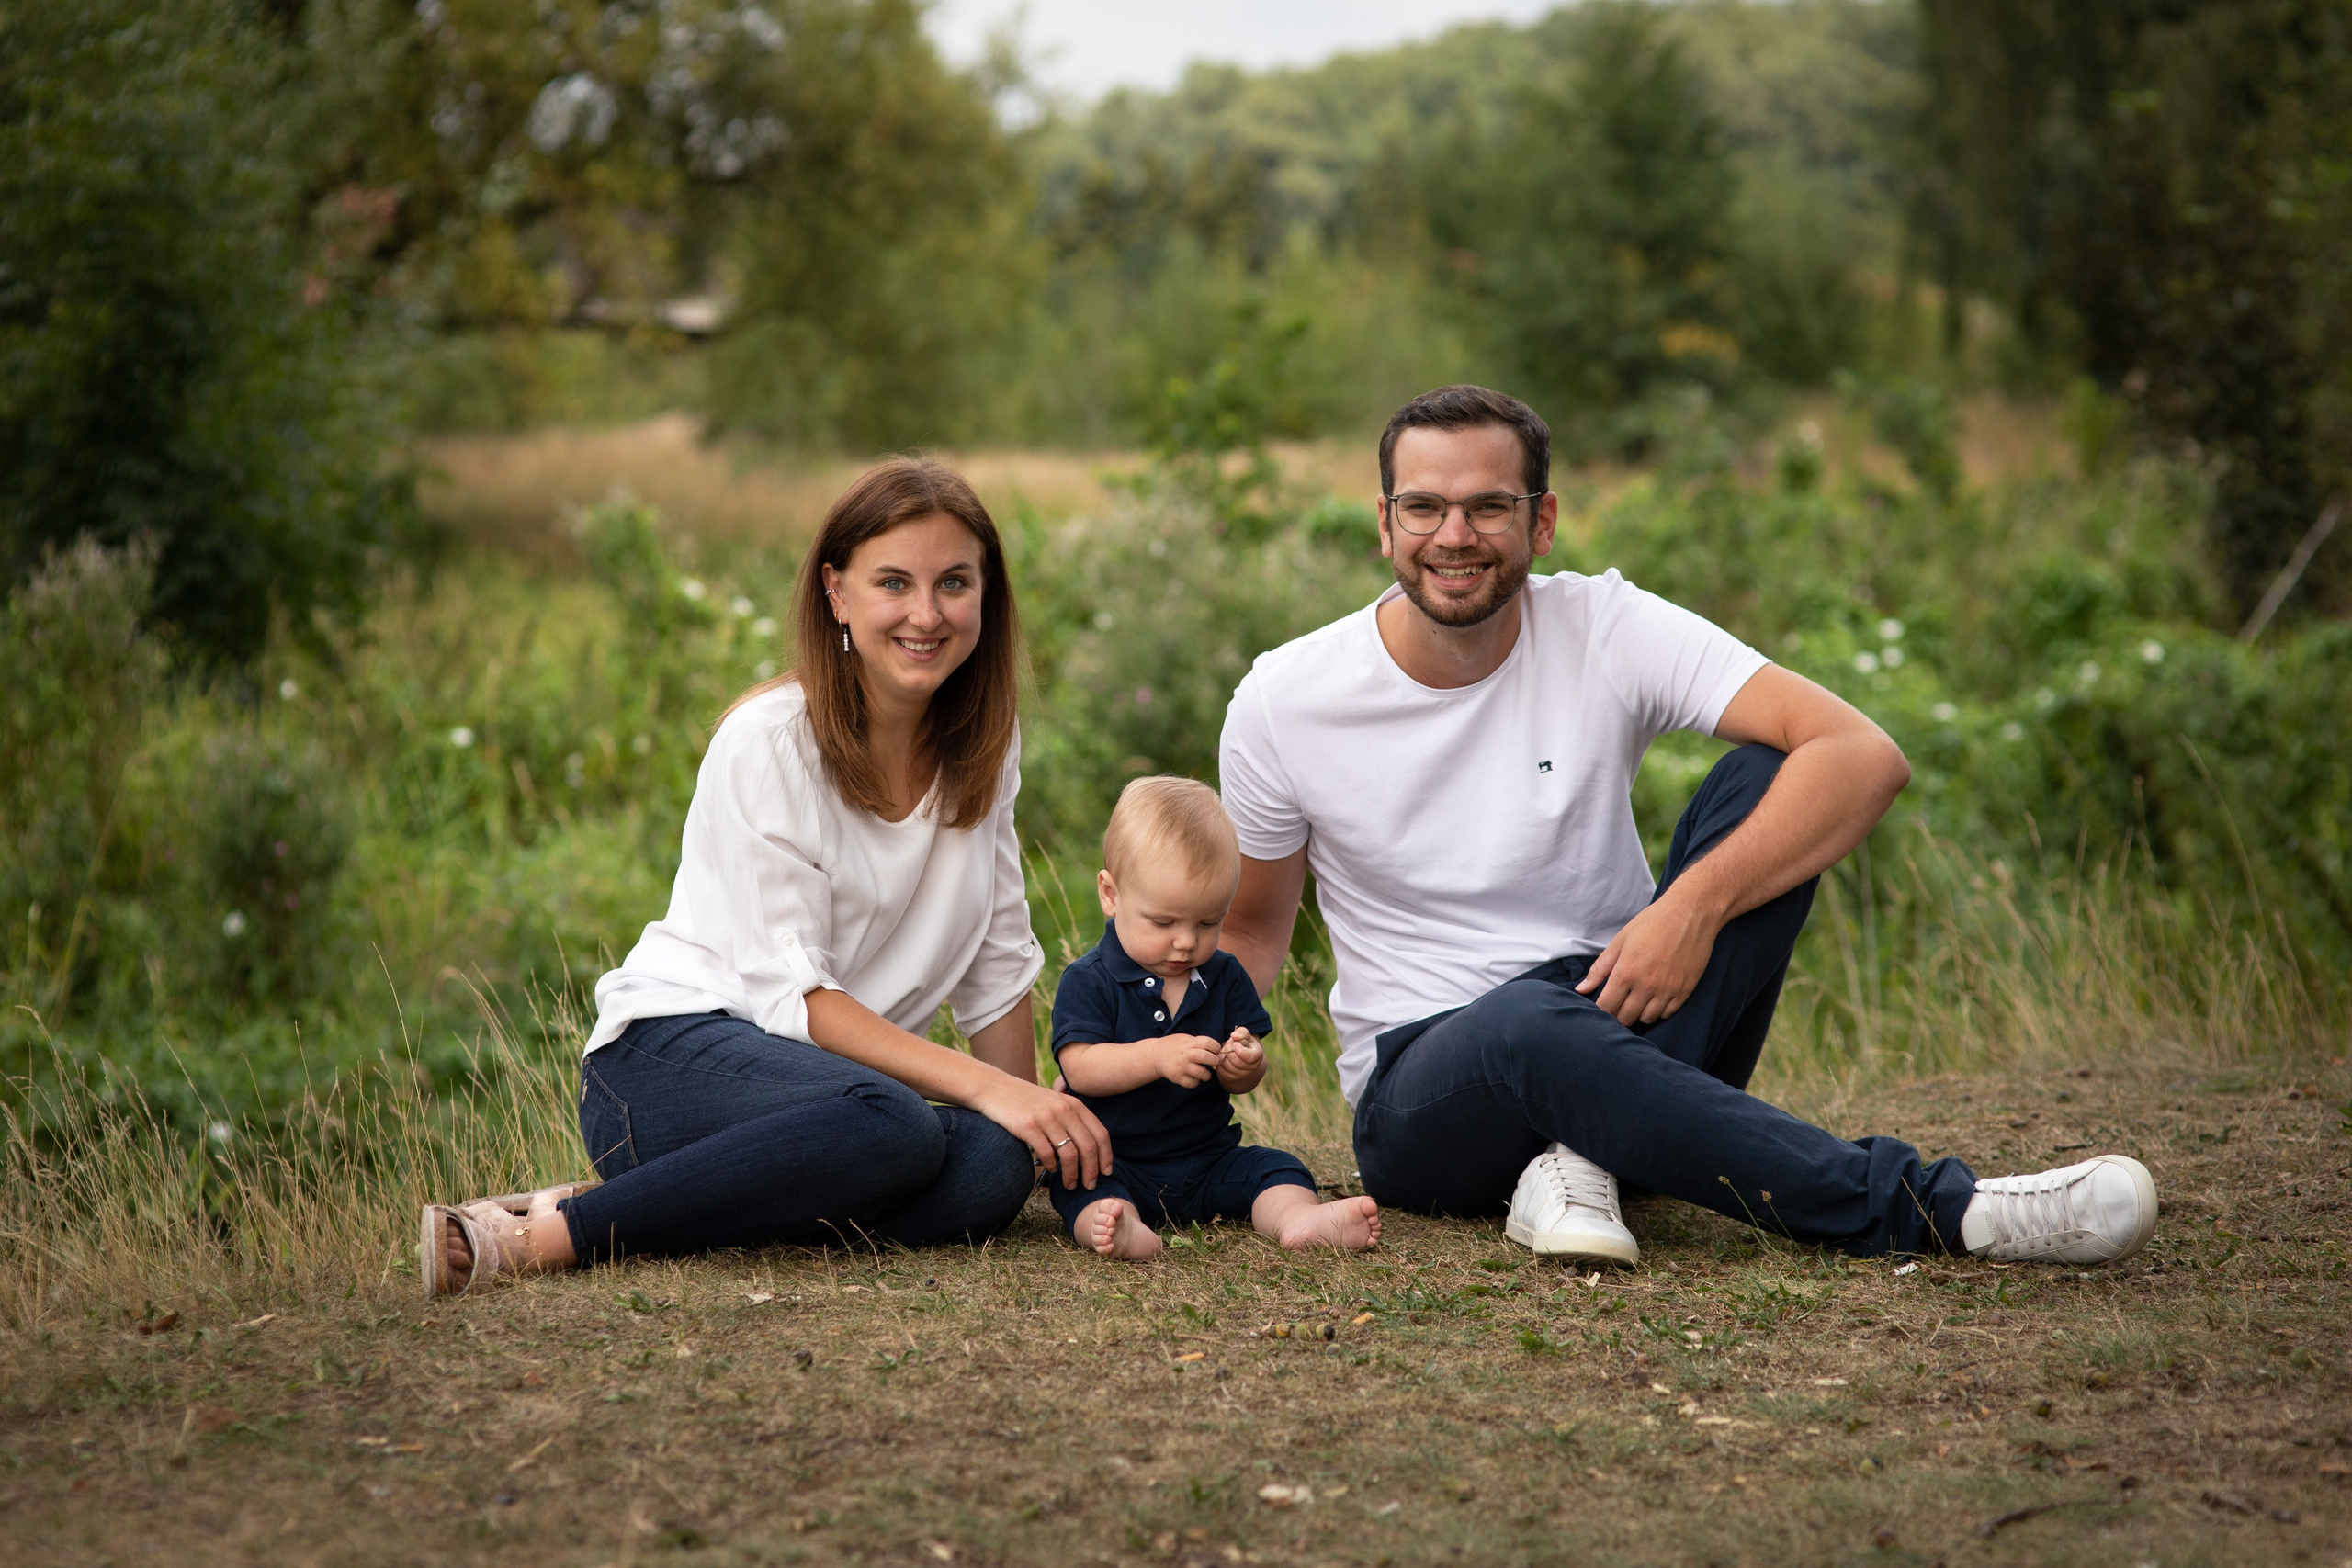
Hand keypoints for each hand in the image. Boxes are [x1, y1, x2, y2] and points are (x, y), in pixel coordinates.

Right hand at [967, 1073, 1112, 1190]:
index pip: (1100, 1134)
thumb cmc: (1026, 1100)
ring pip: (1069, 1154)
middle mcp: (1064, 1110)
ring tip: (1069, 1184)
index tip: (1106, 1172)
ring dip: (1072, 1174)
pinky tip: (1050, 1169)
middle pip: (1088, 1147)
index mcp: (1074, 1104)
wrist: (995, 1088)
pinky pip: (1047, 1153)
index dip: (1106, 1156)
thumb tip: (1088, 1148)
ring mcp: (1046, 1118)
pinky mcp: (1028, 1126)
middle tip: (1090, 1185)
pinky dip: (1051, 1166)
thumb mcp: (1055, 1102)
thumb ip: (1071, 1118)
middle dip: (1091, 1171)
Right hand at [1156, 1034, 1225, 1087]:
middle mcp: (1185, 1054)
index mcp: (1189, 1043)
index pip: (1208, 1043)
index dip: (1216, 1047)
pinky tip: (1194, 1078)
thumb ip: (1199, 1043)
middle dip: (1215, 1060)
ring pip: (1201, 1073)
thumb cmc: (1175, 1046)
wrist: (1155, 1055)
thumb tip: (1218, 1050)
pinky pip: (1192, 1083)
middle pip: (1207, 1057)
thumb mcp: (1186, 1039)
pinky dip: (1196, 1082)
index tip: (1216, 1051)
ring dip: (1207, 1075)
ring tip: (1205, 1074)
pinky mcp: (1176, 1077)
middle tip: (1214, 1062)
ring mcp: (1181, 1067)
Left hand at [1215, 1029, 1264, 1088]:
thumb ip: (1242, 1032)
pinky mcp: (1231, 1078)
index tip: (1235, 1043)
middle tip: (1229, 1043)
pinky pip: (1221, 1071)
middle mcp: (1251, 1068)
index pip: (1249, 1057)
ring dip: (1223, 1055)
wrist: (1242, 1057)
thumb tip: (1234, 1036)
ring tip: (1226, 1050)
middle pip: (1236, 1061)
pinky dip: (1219, 1062)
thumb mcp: (1246, 1036)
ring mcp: (1241, 1075)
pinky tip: (1223, 1056)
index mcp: (1257, 1056)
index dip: (1240, 1050)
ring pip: (1227, 1066)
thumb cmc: (1245, 1044)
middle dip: (1229, 1050)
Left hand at [1576, 890, 1718, 1025]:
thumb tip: (1581, 989)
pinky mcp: (1685, 991)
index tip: (1603, 1004)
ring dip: (1638, 1013)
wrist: (1691, 912)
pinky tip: (1655, 996)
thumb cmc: (1653, 922)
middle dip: (1618, 1014)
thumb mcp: (1621, 940)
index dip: (1601, 1010)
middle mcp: (1646, 985)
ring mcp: (1667, 990)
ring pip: (1647, 1019)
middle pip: (1625, 1018)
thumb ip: (1600, 968)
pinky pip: (1667, 1014)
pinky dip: (1659, 1010)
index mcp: (1626, 972)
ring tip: (1637, 999)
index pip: (1606, 1007)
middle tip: (1619, 1002)